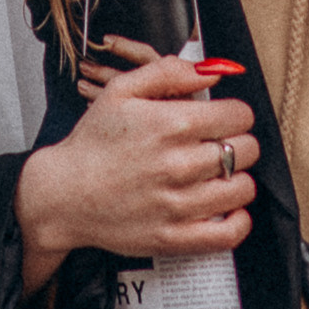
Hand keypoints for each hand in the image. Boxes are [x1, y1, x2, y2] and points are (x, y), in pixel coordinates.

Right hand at [15, 55, 254, 295]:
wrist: (63, 194)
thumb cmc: (91, 145)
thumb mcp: (120, 91)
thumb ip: (168, 72)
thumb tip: (211, 71)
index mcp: (170, 124)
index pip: (239, 115)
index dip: (234, 113)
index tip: (224, 118)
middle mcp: (178, 164)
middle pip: (246, 150)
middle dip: (237, 142)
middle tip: (218, 144)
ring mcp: (178, 204)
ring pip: (243, 188)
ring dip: (237, 178)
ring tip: (218, 175)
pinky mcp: (174, 237)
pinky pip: (229, 233)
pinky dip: (237, 221)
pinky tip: (225, 208)